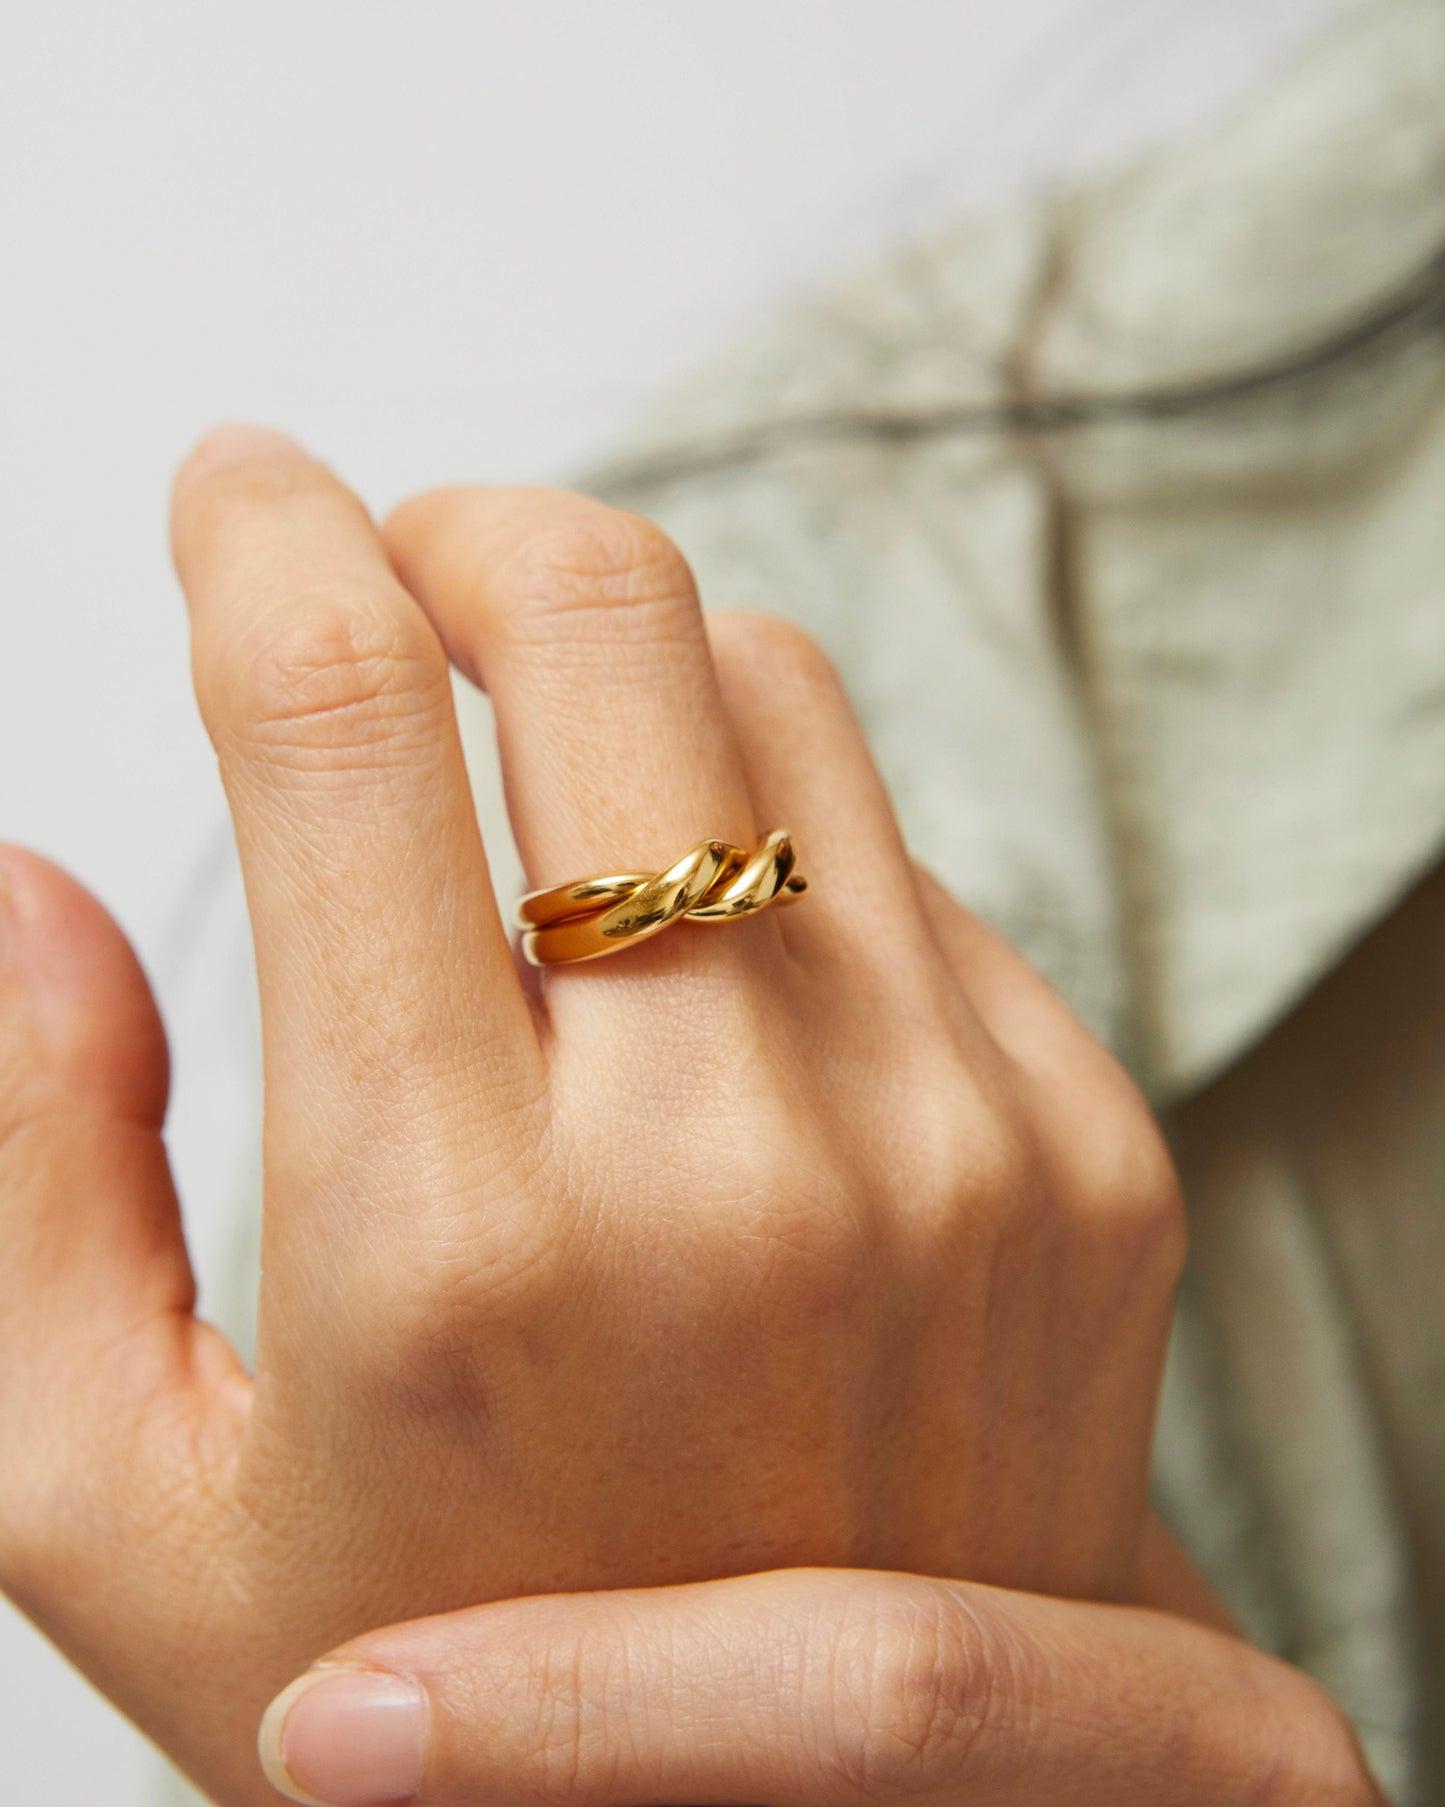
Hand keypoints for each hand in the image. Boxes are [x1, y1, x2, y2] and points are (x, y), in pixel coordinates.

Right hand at [0, 427, 1181, 1802]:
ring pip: (773, 689)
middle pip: (602, 618)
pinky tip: (715, 976)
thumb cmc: (449, 1699)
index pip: (337, 721)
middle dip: (465, 533)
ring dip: (631, 663)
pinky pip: (908, 862)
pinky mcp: (1085, 1152)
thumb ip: (22, 1171)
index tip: (237, 486)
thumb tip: (21, 879)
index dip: (260, 538)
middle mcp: (730, 1165)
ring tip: (553, 768)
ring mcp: (951, 1143)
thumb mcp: (122, 1496)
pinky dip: (779, 845)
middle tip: (399, 572)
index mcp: (451, 1241)